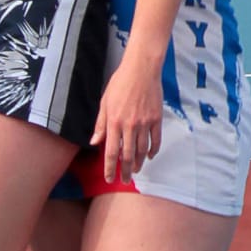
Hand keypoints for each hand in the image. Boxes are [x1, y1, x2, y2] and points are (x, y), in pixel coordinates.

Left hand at [91, 49, 165, 183]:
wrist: (141, 69)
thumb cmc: (120, 83)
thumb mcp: (105, 102)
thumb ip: (100, 124)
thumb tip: (94, 142)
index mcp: (114, 122)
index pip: (111, 152)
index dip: (110, 168)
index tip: (110, 178)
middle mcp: (129, 126)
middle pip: (128, 156)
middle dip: (126, 171)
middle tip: (126, 180)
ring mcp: (144, 123)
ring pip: (142, 150)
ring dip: (140, 162)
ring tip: (137, 170)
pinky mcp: (156, 119)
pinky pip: (156, 139)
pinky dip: (153, 150)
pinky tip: (150, 155)